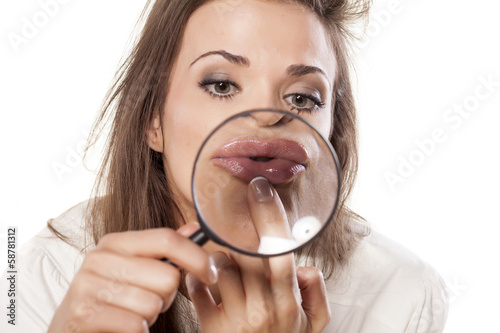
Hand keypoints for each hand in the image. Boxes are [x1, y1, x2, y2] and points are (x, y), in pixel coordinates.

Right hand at [48, 223, 217, 332]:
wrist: (69, 329)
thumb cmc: (111, 298)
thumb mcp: (135, 268)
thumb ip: (164, 249)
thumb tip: (194, 228)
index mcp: (115, 242)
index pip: (167, 239)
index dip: (197, 257)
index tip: (211, 274)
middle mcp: (99, 258)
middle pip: (167, 276)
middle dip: (166, 296)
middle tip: (148, 301)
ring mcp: (88, 286)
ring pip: (153, 303)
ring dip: (150, 316)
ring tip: (131, 313)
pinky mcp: (83, 315)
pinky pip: (137, 325)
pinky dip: (138, 332)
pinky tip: (122, 327)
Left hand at [186, 177, 330, 332]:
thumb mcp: (313, 325)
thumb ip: (316, 294)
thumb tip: (305, 268)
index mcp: (288, 302)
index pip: (280, 251)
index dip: (270, 217)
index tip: (260, 189)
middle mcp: (262, 308)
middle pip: (244, 253)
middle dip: (235, 234)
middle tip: (231, 225)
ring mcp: (234, 319)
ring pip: (217, 265)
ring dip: (216, 256)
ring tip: (222, 262)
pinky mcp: (210, 327)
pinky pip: (196, 287)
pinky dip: (197, 278)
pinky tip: (205, 283)